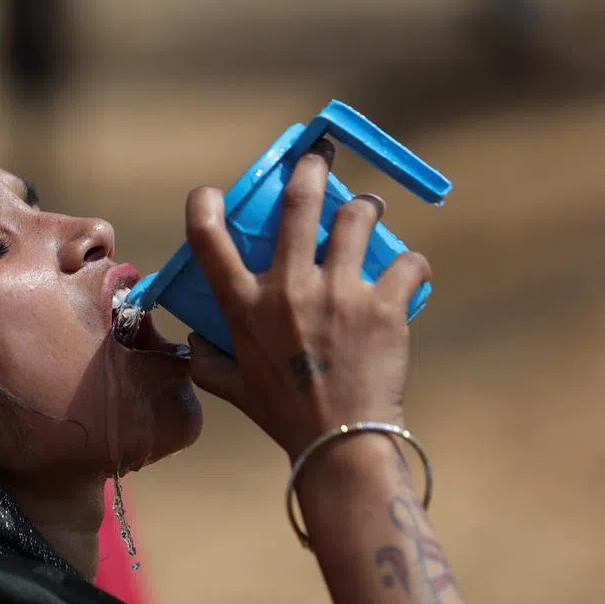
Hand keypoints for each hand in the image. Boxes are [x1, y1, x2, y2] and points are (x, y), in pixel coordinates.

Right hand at [184, 139, 431, 459]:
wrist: (341, 443)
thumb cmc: (283, 416)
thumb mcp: (231, 389)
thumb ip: (206, 361)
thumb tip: (194, 341)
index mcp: (246, 308)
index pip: (209, 241)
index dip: (205, 205)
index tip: (212, 193)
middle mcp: (288, 290)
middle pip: (297, 204)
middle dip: (310, 170)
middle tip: (319, 160)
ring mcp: (339, 294)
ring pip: (356, 217)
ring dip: (364, 208)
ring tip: (367, 212)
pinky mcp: (384, 306)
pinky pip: (406, 264)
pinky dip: (410, 265)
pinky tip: (407, 273)